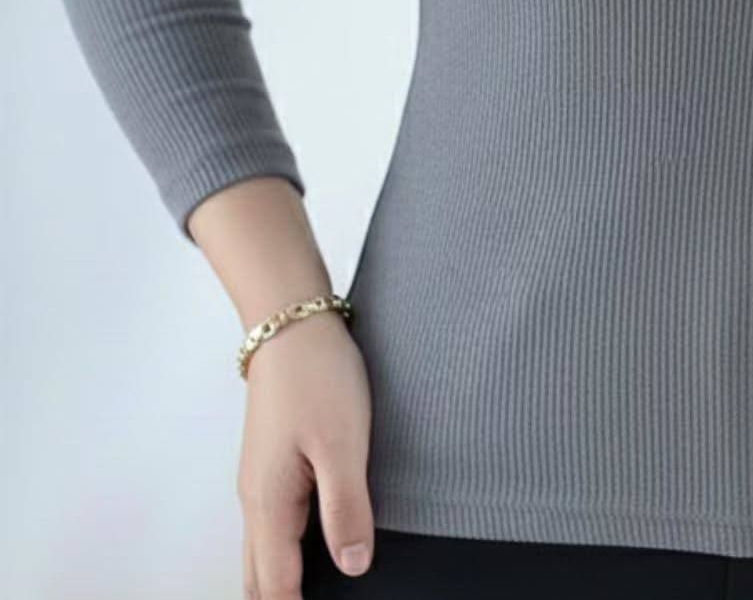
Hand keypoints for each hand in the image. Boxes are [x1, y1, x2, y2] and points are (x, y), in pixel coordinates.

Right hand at [237, 309, 373, 598]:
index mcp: (269, 505)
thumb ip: (346, 509)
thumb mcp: (343, 445)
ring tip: (305, 596)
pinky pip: (272, 525)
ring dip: (279, 581)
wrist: (290, 324)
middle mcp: (256, 500)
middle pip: (260, 578)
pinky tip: (310, 554)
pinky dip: (283, 553)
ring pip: (262, 553)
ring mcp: (260, 481)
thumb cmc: (317, 377)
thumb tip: (353, 568)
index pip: (276, 586)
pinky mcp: (272, 463)